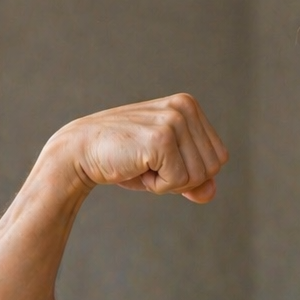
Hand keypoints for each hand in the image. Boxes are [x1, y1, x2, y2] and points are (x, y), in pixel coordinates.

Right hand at [46, 93, 227, 202]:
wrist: (81, 152)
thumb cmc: (125, 159)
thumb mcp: (166, 169)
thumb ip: (194, 180)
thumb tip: (211, 193)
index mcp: (189, 105)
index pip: (218, 158)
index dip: (191, 172)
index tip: (160, 160)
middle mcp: (184, 106)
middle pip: (212, 168)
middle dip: (182, 179)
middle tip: (150, 164)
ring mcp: (174, 120)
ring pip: (198, 177)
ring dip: (169, 183)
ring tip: (142, 164)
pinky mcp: (162, 138)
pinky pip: (179, 182)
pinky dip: (157, 186)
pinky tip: (137, 167)